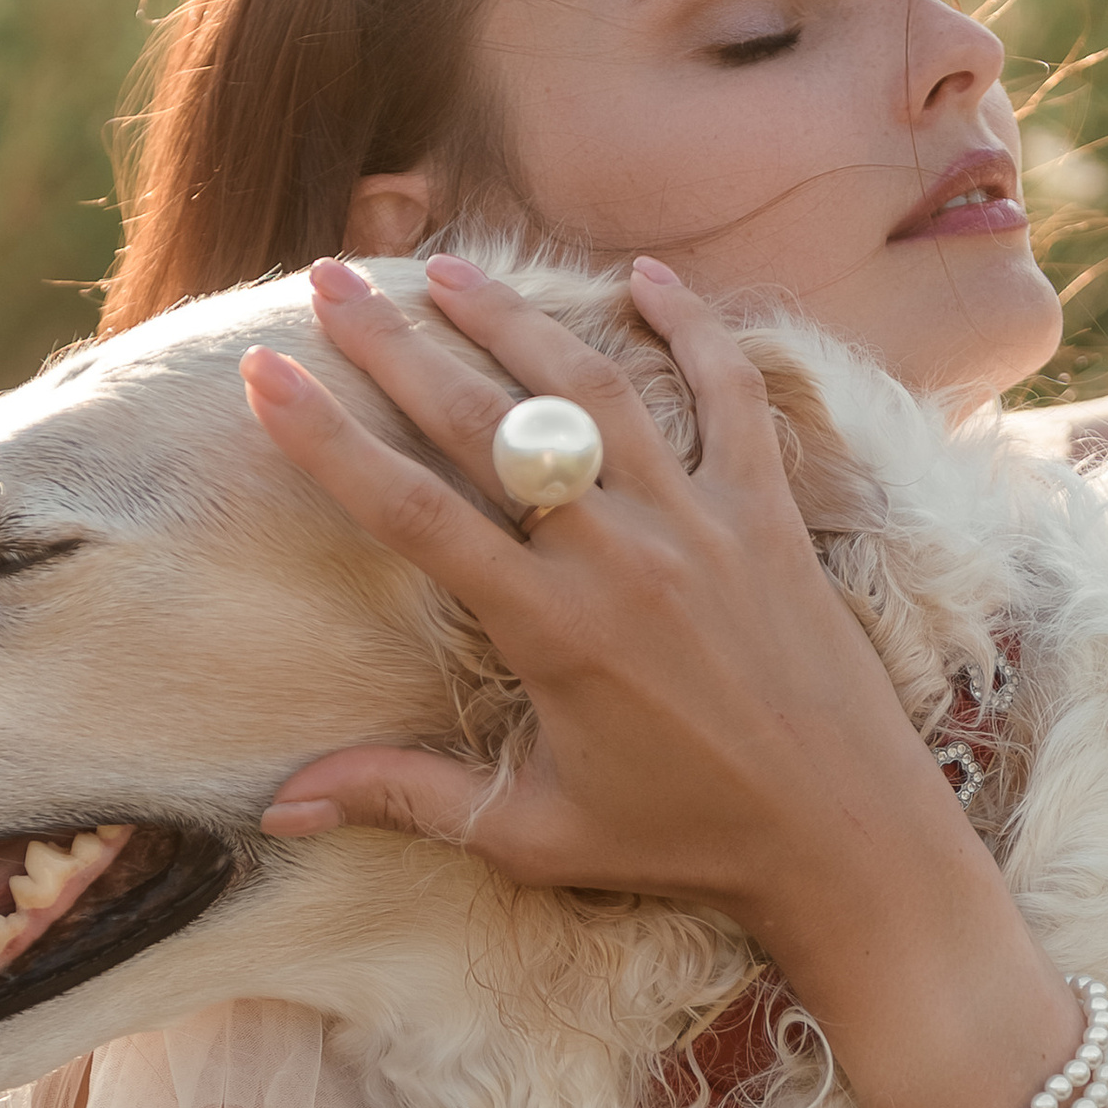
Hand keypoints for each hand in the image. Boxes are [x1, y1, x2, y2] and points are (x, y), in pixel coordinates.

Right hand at [236, 252, 965, 973]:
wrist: (845, 834)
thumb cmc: (682, 840)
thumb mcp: (533, 834)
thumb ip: (406, 799)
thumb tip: (280, 808)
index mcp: (552, 631)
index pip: (411, 513)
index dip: (326, 439)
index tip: (262, 373)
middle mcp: (622, 556)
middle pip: (487, 423)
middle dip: (397, 344)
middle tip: (329, 280)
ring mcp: (701, 521)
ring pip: (595, 386)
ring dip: (516, 317)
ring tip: (445, 267)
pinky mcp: (768, 512)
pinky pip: (730, 392)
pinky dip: (692, 324)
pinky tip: (644, 274)